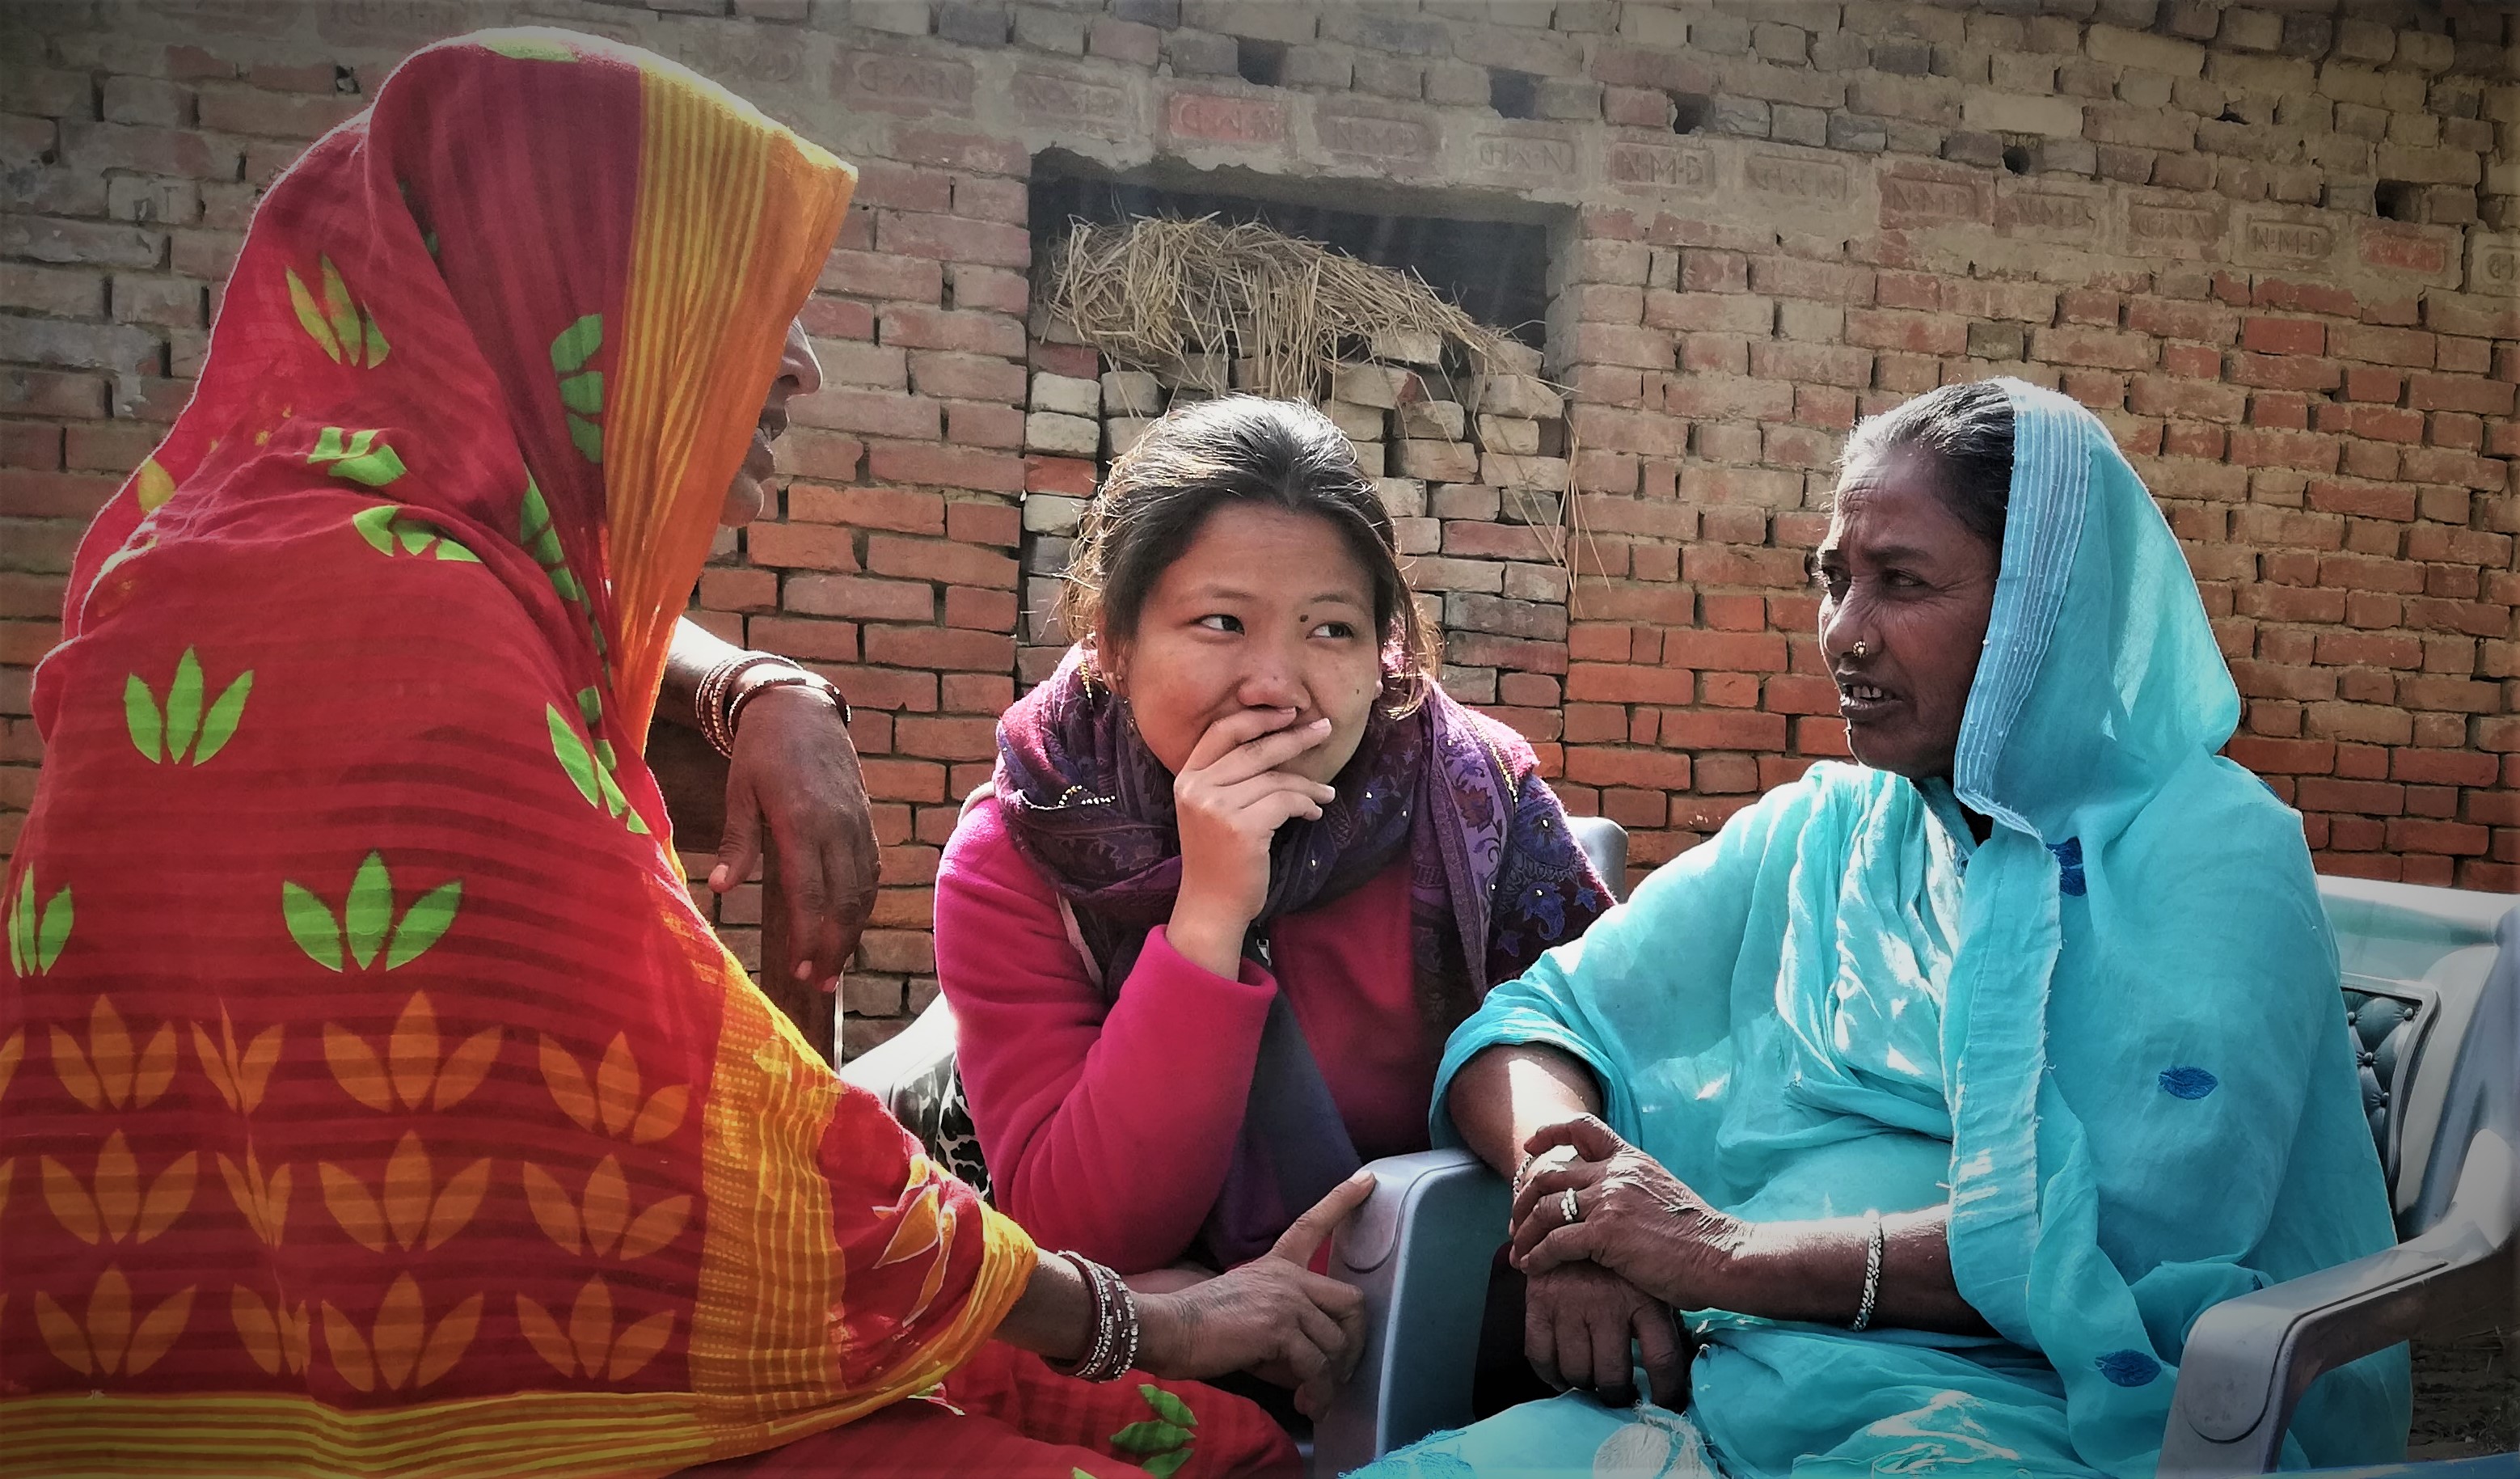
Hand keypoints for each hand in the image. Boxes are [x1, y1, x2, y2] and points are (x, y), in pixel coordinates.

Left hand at [709, 683, 879, 993]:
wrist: (801, 709)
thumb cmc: (761, 752)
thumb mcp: (739, 792)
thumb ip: (738, 841)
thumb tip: (723, 889)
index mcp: (803, 821)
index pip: (811, 892)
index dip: (809, 936)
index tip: (801, 970)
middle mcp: (837, 827)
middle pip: (844, 899)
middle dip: (834, 946)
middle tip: (819, 983)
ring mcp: (857, 824)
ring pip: (864, 888)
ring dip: (852, 931)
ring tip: (836, 966)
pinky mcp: (866, 820)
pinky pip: (872, 869)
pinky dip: (864, 902)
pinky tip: (851, 924)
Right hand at [1138, 1169, 1371, 1417]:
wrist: (1167, 1329)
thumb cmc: (1199, 1327)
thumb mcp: (1249, 1315)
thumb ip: (1284, 1328)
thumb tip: (1310, 1369)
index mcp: (1277, 1266)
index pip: (1313, 1224)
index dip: (1342, 1200)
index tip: (1367, 1178)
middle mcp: (1287, 1277)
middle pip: (1352, 1302)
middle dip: (1355, 1343)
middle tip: (1341, 1371)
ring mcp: (1285, 1300)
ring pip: (1336, 1342)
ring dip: (1331, 1378)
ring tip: (1314, 1397)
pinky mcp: (1279, 1329)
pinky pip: (1316, 1366)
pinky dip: (1316, 1391)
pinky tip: (1305, 1403)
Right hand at [1165, 708, 1336, 975]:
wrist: (1211, 906)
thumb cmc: (1218, 858)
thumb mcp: (1211, 810)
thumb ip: (1230, 778)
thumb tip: (1280, 742)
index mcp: (1187, 778)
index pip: (1222, 731)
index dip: (1258, 717)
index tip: (1290, 712)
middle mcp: (1197, 788)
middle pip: (1255, 749)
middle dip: (1295, 737)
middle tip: (1325, 728)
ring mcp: (1217, 808)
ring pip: (1276, 779)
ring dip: (1308, 785)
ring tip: (1326, 794)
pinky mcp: (1242, 828)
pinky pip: (1286, 802)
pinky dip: (1306, 805)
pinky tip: (1313, 814)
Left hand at [1511, 1116, 1743, 1312]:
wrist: (1721, 1256)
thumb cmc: (1698, 1237)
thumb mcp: (1662, 1193)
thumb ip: (1631, 1188)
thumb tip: (1609, 1200)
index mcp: (1631, 1159)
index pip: (1583, 1128)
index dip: (1550, 1134)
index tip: (1530, 1148)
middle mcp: (1616, 1173)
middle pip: (1549, 1174)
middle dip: (1523, 1198)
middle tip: (1515, 1222)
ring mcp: (1609, 1200)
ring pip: (1545, 1209)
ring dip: (1524, 1232)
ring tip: (1518, 1252)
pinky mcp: (1605, 1233)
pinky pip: (1555, 1242)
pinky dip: (1537, 1256)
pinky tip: (1532, 1268)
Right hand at [1522, 1262, 1689, 1410]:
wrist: (1577, 1209)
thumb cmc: (1625, 1252)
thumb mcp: (1653, 1279)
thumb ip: (1662, 1317)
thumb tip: (1682, 1362)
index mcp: (1645, 1299)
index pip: (1663, 1361)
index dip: (1667, 1393)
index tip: (1665, 1406)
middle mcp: (1608, 1304)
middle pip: (1613, 1376)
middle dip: (1617, 1395)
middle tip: (1619, 1395)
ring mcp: (1571, 1303)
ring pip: (1577, 1371)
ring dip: (1585, 1385)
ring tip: (1592, 1381)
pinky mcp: (1539, 1301)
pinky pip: (1540, 1354)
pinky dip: (1549, 1374)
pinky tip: (1561, 1376)